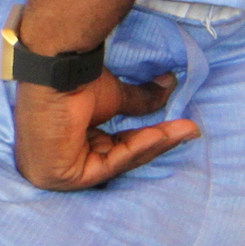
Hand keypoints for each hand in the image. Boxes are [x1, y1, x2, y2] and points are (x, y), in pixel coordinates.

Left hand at [12, 70, 198, 190]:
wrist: (55, 69)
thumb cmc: (73, 81)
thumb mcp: (113, 97)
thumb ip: (139, 102)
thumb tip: (169, 83)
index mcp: (67, 141)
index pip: (113, 147)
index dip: (147, 139)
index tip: (182, 127)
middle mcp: (59, 158)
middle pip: (118, 156)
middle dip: (156, 143)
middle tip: (189, 130)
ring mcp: (56, 170)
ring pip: (117, 161)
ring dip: (153, 144)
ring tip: (185, 129)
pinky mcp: (58, 176)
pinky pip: (107, 165)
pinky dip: (136, 149)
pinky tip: (161, 136)